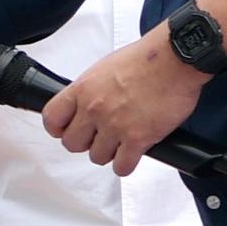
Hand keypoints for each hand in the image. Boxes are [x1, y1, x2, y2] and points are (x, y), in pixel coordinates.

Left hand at [42, 33, 207, 176]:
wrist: (174, 59)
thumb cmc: (147, 58)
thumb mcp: (106, 67)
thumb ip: (91, 89)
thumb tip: (86, 105)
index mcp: (83, 89)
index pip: (52, 118)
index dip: (59, 128)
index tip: (66, 130)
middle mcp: (94, 109)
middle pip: (72, 144)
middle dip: (85, 143)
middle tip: (99, 136)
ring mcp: (115, 126)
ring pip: (97, 157)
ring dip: (108, 153)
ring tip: (121, 142)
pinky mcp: (137, 139)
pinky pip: (122, 167)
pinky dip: (126, 164)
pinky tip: (132, 153)